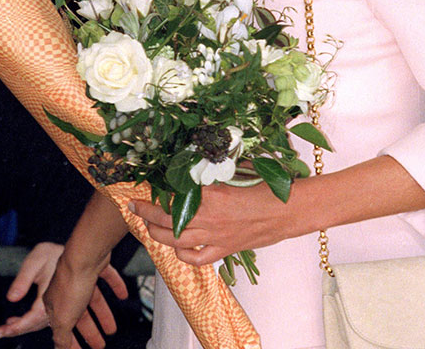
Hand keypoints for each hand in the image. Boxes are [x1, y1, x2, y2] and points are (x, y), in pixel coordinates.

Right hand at [43, 247, 127, 348]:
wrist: (85, 254)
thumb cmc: (71, 284)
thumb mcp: (63, 319)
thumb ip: (61, 337)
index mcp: (54, 303)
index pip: (62, 328)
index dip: (70, 343)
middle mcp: (67, 289)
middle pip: (80, 316)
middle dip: (90, 332)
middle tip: (99, 345)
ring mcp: (82, 276)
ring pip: (94, 299)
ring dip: (103, 315)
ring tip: (112, 329)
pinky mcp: (96, 265)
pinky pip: (108, 278)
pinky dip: (116, 287)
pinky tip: (123, 295)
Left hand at [128, 181, 293, 267]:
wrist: (289, 211)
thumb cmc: (268, 187)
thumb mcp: (238, 171)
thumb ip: (215, 171)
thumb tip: (198, 165)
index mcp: (211, 194)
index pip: (174, 194)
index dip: (157, 191)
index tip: (147, 185)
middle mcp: (209, 218)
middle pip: (167, 218)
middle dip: (146, 212)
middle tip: (135, 206)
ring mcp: (215, 237)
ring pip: (175, 240)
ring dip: (156, 233)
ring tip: (147, 226)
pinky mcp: (224, 250)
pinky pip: (195, 258)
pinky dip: (182, 254)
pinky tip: (177, 246)